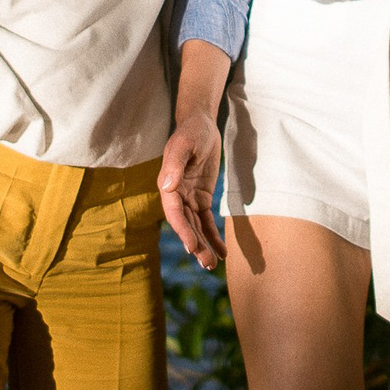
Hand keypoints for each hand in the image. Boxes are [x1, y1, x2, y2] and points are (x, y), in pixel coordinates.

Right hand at [157, 111, 225, 270]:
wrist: (201, 124)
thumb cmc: (191, 131)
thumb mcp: (184, 143)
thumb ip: (175, 163)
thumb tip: (167, 187)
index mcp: (167, 184)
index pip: (174, 213)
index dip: (182, 231)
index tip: (192, 247)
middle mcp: (175, 195)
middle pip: (185, 225)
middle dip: (195, 245)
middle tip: (207, 264)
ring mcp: (188, 198)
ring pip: (195, 227)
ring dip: (203, 245)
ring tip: (213, 264)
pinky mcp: (200, 198)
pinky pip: (206, 221)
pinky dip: (213, 236)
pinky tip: (222, 252)